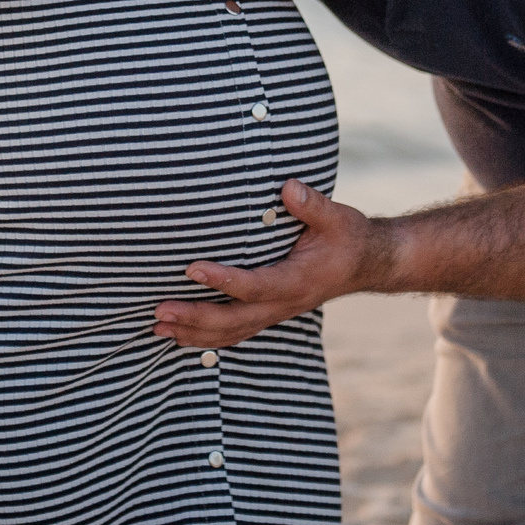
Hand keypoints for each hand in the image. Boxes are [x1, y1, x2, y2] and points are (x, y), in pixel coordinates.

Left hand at [150, 180, 389, 347]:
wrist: (367, 263)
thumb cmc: (347, 236)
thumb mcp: (336, 217)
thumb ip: (312, 205)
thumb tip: (288, 188)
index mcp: (298, 280)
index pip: (255, 285)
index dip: (223, 280)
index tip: (191, 267)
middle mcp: (285, 303)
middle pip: (234, 320)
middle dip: (195, 317)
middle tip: (159, 311)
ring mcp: (277, 313)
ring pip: (232, 332)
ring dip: (194, 333)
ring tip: (157, 328)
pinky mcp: (270, 313)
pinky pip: (236, 332)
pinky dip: (206, 337)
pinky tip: (180, 335)